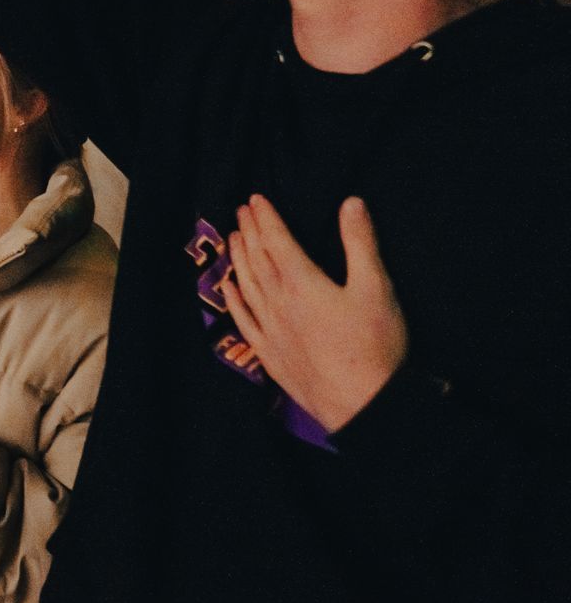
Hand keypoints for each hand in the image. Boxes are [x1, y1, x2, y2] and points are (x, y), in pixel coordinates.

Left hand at [221, 195, 408, 432]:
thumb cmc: (374, 345)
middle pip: (257, 259)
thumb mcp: (375, 288)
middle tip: (240, 211)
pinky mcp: (269, 354)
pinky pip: (243, 320)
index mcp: (302, 283)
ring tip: (233, 238)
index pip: (276, 241)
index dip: (265, 218)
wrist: (362, 404)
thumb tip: (351, 202)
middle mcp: (277, 303)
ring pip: (246, 285)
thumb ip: (360, 243)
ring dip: (238, 258)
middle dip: (248, 232)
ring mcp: (269, 330)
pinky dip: (233, 299)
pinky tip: (227, 287)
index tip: (254, 199)